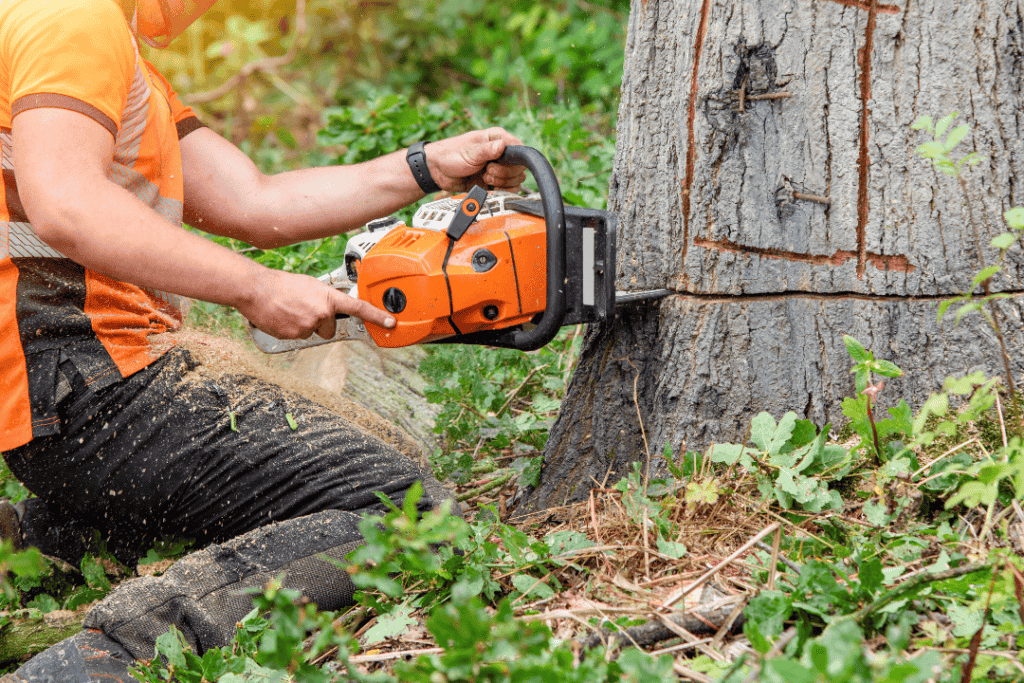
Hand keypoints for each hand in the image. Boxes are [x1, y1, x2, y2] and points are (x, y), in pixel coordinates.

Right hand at [240, 269, 394, 339]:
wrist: (257, 289)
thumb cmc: (281, 284)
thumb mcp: (309, 285)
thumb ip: (325, 296)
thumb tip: (331, 306)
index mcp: (328, 297)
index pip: (358, 308)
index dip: (376, 316)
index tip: (390, 323)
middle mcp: (322, 313)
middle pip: (330, 328)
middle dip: (320, 322)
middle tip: (303, 309)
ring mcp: (309, 325)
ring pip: (313, 333)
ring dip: (304, 325)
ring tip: (290, 310)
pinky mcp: (295, 335)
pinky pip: (299, 337)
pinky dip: (292, 330)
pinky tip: (283, 317)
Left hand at [424, 128, 527, 192]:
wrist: (438, 171)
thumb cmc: (450, 155)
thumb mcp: (470, 152)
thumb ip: (487, 150)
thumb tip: (503, 146)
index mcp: (498, 139)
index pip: (520, 150)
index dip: (513, 161)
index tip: (497, 163)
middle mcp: (501, 153)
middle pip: (519, 168)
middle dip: (504, 174)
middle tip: (487, 171)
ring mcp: (499, 168)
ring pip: (516, 180)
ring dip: (501, 183)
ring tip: (484, 177)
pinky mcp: (495, 181)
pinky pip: (508, 190)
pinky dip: (500, 192)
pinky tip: (488, 187)